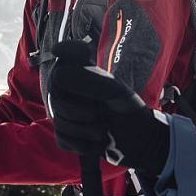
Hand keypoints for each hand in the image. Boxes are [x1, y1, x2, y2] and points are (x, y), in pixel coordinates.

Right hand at [48, 40, 170, 174]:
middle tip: (99, 113)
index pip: (65, 54)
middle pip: (55, 98)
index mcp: (82, 74)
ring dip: (87, 131)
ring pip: (59, 123)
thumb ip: (88, 80)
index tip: (62, 51)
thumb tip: (58, 75)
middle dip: (80, 112)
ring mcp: (65, 114)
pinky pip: (63, 141)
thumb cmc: (128, 109)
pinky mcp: (66, 137)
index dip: (65, 50)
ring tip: (104, 129)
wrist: (140, 139)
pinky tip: (97, 142)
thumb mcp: (113, 90)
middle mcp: (70, 91)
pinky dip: (84, 145)